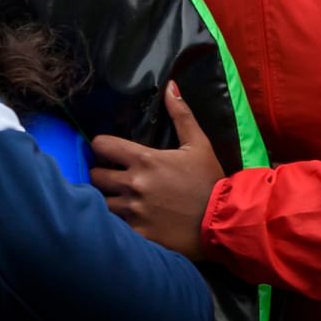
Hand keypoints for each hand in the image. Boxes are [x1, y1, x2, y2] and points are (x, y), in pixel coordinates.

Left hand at [89, 81, 223, 260]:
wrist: (225, 223)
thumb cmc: (210, 181)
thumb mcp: (199, 145)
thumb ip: (181, 115)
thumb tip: (170, 86)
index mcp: (144, 160)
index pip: (100, 145)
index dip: (101, 147)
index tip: (108, 152)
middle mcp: (133, 184)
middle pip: (95, 175)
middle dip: (101, 175)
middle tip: (112, 177)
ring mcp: (134, 211)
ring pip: (100, 202)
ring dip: (106, 200)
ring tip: (117, 199)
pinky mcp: (138, 234)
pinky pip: (114, 227)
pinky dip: (116, 224)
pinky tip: (126, 220)